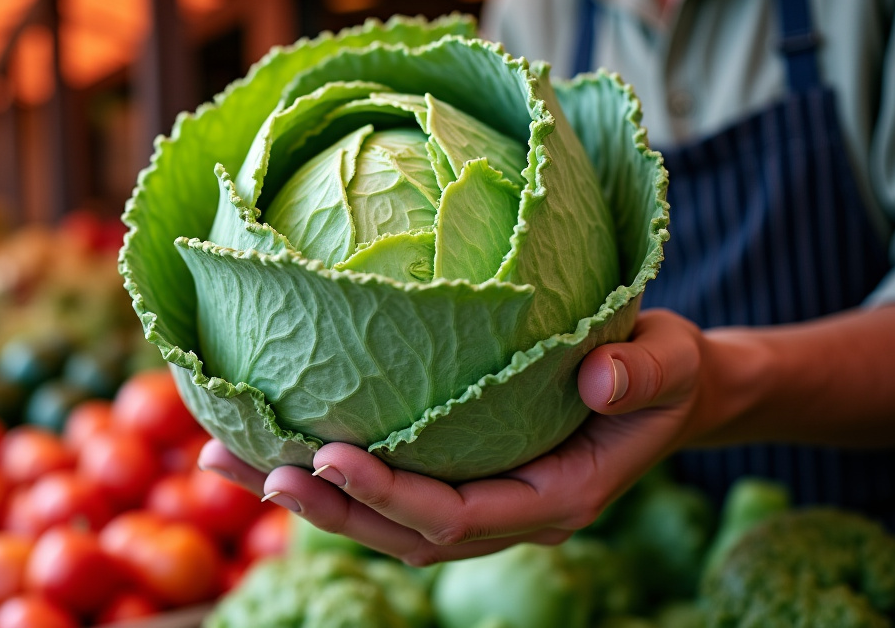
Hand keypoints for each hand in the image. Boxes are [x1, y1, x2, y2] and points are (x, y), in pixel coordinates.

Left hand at [199, 309, 728, 564]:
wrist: (660, 390)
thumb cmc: (662, 371)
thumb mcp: (669, 361)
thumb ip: (644, 372)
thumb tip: (596, 378)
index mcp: (553, 498)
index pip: (458, 516)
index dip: (391, 497)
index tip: (330, 456)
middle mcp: (507, 514)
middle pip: (402, 534)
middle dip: (326, 509)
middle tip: (251, 467)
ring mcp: (479, 502)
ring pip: (382, 520)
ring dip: (306, 494)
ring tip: (225, 455)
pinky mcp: (458, 477)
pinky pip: (385, 488)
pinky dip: (326, 471)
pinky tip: (270, 435)